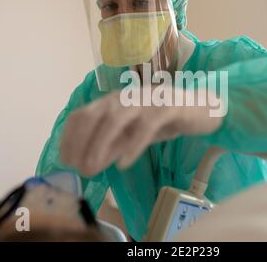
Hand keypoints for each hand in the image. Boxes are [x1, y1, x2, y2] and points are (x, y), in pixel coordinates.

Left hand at [60, 87, 222, 176]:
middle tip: (78, 169)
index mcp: (112, 101)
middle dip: (80, 143)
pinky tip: (124, 163)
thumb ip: (111, 146)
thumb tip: (86, 163)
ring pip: (115, 119)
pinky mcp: (166, 107)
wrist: (200, 108)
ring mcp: (145, 100)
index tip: (65, 161)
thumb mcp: (131, 136)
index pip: (81, 114)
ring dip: (100, 144)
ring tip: (93, 168)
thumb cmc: (162, 120)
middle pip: (93, 115)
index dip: (69, 138)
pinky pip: (146, 126)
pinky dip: (133, 145)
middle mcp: (124, 97)